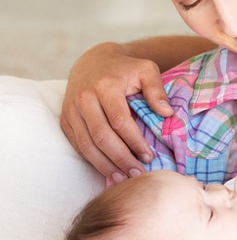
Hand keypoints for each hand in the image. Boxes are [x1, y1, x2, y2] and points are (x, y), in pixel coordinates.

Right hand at [60, 42, 172, 181]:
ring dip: (106, 165)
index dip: (134, 141)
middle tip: (138, 174)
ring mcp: (72, 111)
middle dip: (121, 159)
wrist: (93, 61)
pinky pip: (77, 145)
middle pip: (102, 137)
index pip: (120, 121)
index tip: (149, 156)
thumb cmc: (125, 68)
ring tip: (124, 178)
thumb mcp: (146, 70)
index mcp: (106, 86)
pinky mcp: (65, 120)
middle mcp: (84, 99)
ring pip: (87, 145)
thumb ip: (157, 90)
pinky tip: (108, 171)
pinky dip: (92, 161)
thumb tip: (167, 113)